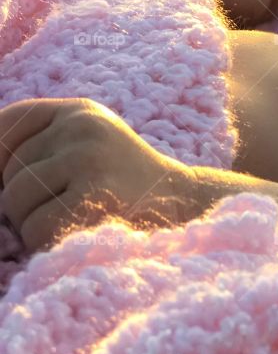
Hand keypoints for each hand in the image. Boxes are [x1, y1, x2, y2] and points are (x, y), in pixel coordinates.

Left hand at [0, 97, 199, 254]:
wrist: (184, 205)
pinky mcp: (95, 196)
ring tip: (70, 221)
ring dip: (31, 225)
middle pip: (9, 172)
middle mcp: (82, 127)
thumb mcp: (89, 146)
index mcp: (78, 111)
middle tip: (60, 209)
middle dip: (21, 202)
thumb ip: (42, 146)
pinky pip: (36, 228)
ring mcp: (89, 159)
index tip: (11, 182)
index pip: (9, 122)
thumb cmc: (124, 183)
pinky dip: (48, 243)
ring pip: (15, 202)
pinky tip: (79, 234)